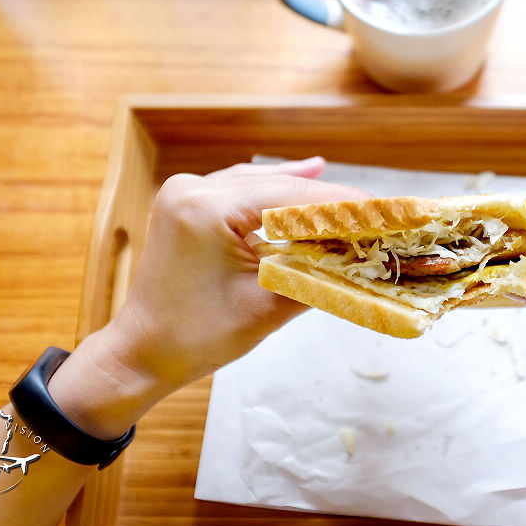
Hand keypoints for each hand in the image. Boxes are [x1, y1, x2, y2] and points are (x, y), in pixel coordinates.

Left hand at [48, 157, 368, 437]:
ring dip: (303, 195)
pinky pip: (239, 188)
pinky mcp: (185, 204)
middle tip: (376, 209)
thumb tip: (364, 260)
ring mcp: (184, 193)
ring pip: (260, 184)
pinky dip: (273, 190)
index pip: (290, 198)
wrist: (142, 354)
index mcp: (206, 210)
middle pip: (277, 187)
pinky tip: (308, 171)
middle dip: (327, 201)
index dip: (341, 204)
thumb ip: (316, 276)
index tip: (383, 210)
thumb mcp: (266, 306)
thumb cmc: (196, 338)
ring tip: (353, 198)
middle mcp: (191, 189)